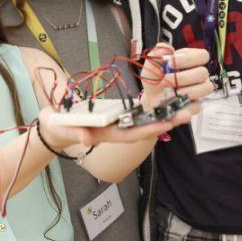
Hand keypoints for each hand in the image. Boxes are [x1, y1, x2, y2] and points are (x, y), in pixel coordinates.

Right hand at [37, 104, 193, 150]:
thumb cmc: (58, 127)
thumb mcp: (63, 129)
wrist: (54, 127)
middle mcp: (115, 129)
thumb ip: (74, 133)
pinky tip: (166, 100)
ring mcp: (117, 122)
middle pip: (143, 127)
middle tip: (187, 113)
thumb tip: (85, 140)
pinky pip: (138, 112)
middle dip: (164, 121)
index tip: (166, 123)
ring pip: (144, 119)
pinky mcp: (116, 115)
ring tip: (184, 106)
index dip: (149, 128)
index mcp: (106, 134)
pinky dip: (153, 107)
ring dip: (163, 114)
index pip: (131, 133)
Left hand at [139, 44, 212, 110]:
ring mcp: (199, 89)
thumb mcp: (151, 64)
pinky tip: (174, 102)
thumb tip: (168, 48)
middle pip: (203, 72)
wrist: (150, 100)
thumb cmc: (155, 80)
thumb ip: (157, 52)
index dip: (188, 58)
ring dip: (185, 90)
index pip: (202, 55)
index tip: (170, 63)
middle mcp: (197, 74)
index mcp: (189, 60)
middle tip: (166, 80)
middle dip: (182, 77)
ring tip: (169, 93)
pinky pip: (198, 104)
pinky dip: (184, 103)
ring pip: (205, 87)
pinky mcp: (196, 104)